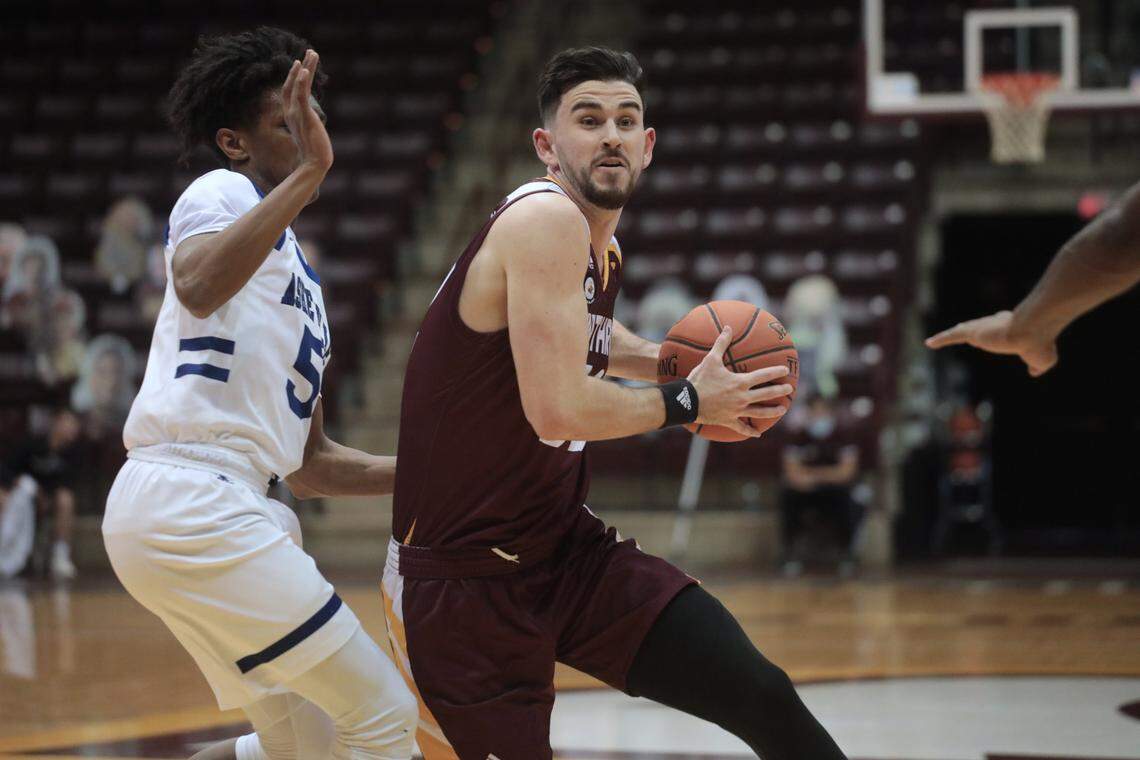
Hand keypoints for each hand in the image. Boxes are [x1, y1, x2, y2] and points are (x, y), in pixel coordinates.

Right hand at [282, 49, 332, 172]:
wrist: (314, 164)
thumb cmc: (314, 154)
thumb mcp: (310, 134)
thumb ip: (309, 126)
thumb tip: (313, 126)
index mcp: (292, 115)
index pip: (290, 91)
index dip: (294, 76)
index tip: (301, 64)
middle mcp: (292, 112)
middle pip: (292, 83)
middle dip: (301, 66)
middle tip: (310, 52)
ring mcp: (297, 114)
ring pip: (299, 85)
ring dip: (306, 67)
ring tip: (313, 53)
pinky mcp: (305, 117)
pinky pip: (301, 96)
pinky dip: (301, 82)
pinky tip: (304, 69)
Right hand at [686, 326, 792, 437]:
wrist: (687, 401)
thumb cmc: (700, 380)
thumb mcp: (710, 359)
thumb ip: (721, 343)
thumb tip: (728, 327)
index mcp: (740, 382)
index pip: (763, 376)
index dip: (776, 372)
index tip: (786, 370)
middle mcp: (743, 397)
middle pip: (767, 394)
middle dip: (780, 391)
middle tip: (790, 389)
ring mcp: (737, 411)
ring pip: (760, 413)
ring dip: (773, 412)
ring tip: (782, 410)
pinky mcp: (729, 421)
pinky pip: (742, 428)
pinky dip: (750, 431)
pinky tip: (757, 433)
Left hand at [925, 310, 1057, 376]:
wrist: (1030, 331)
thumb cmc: (1038, 343)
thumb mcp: (1042, 359)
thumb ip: (1038, 366)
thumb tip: (1035, 372)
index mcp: (1012, 327)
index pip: (1000, 326)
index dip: (997, 327)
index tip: (995, 327)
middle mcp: (996, 324)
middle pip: (979, 326)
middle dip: (972, 328)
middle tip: (964, 330)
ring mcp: (983, 328)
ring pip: (964, 330)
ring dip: (953, 334)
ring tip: (943, 337)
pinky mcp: (973, 332)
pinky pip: (952, 336)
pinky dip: (941, 339)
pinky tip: (929, 343)